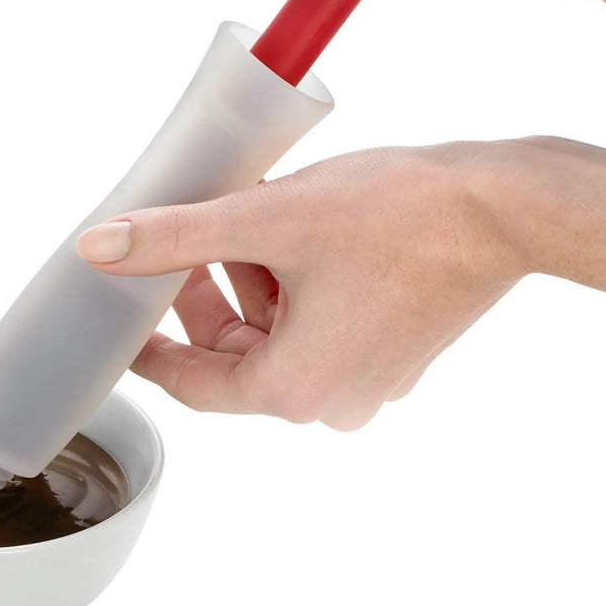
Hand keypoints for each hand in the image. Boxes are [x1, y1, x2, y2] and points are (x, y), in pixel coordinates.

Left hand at [76, 138, 605, 429]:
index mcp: (295, 388)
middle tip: (185, 240)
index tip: (122, 319)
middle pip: (233, 354)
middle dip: (202, 293)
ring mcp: (368, 379)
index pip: (192, 382)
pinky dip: (290, 285)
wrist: (504, 205)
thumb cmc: (395, 214)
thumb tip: (100, 248)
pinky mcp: (393, 350)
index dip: (149, 347)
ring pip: (275, 334)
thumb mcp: (265, 218)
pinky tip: (289, 233)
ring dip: (247, 280)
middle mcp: (333, 400)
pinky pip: (317, 326)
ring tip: (242, 219)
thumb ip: (175, 237)